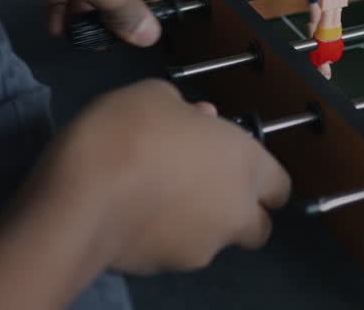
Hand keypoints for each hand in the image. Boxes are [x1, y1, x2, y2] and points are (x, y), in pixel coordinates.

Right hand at [0, 81, 289, 307]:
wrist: (83, 195)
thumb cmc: (128, 131)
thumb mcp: (156, 95)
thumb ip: (188, 111)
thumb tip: (199, 119)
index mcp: (246, 162)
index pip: (280, 185)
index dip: (260, 177)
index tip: (233, 166)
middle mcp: (236, 209)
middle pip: (257, 224)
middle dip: (238, 210)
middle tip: (201, 187)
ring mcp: (206, 245)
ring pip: (216, 239)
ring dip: (199, 223)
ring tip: (156, 197)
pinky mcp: (169, 268)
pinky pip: (176, 251)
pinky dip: (164, 237)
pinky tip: (134, 216)